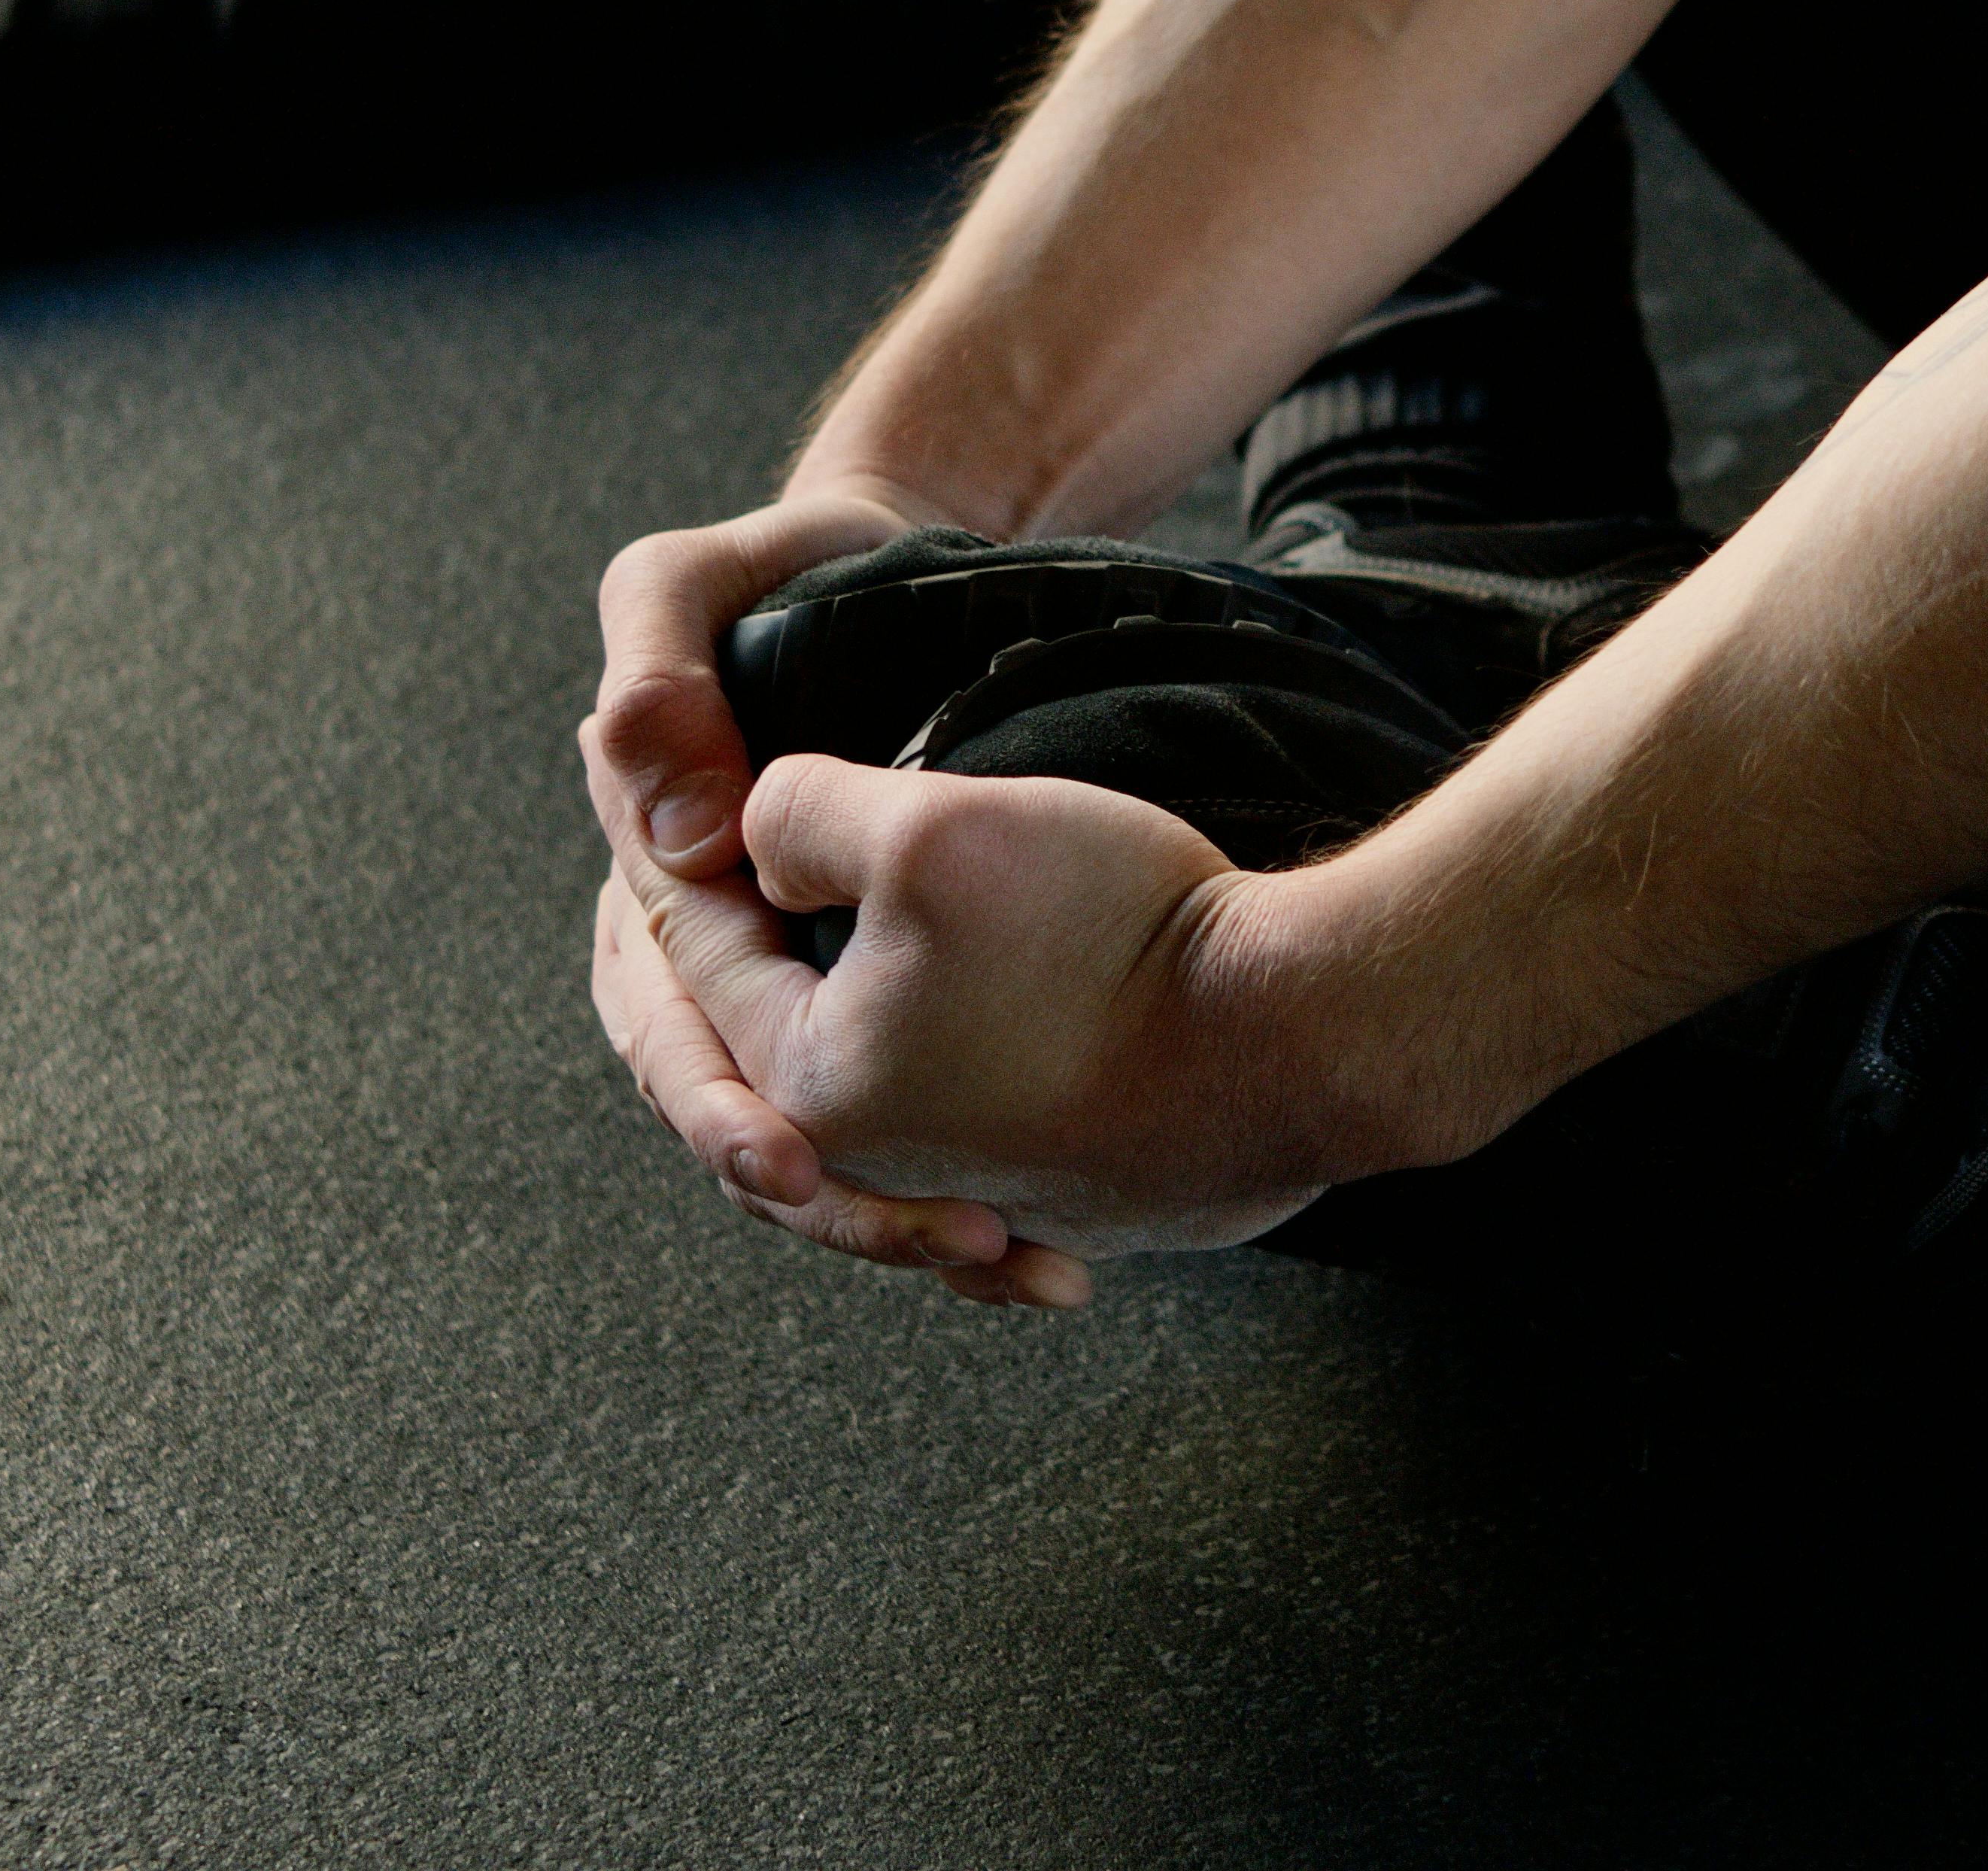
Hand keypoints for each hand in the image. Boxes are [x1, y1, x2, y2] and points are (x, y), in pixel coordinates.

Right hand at [580, 478, 1047, 1300]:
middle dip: (837, 1202)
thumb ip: (653, 676)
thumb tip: (675, 824)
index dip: (722, 1108)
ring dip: (906, 1219)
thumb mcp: (690, 585)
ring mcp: (800, 1000)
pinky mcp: (887, 1009)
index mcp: (649, 898)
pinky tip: (1046, 1242)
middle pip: (753, 1125)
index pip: (670, 1032)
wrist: (913, 572)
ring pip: (831, 1151)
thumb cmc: (796, 571)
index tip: (790, 1157)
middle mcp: (712, 970)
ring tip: (1009, 1257)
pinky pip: (906, 1127)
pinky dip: (959, 1185)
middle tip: (938, 1238)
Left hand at [743, 755, 1329, 1259]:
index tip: (692, 786)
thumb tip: (754, 842)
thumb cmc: (1113, 937)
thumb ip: (800, 816)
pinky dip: (933, 1132)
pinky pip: (961, 1168)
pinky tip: (945, 1090)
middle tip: (723, 887)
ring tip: (816, 987)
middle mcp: (876, 1162)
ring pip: (857, 1114)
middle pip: (757, 1054)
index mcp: (808, 1080)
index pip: (701, 950)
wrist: (1295, 1038)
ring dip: (827, 1044)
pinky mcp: (1064, 1201)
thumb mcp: (930, 827)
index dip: (694, 849)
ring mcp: (976, 1192)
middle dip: (733, 963)